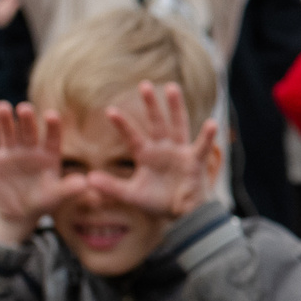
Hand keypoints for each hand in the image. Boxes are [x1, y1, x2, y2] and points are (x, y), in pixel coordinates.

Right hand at [0, 100, 83, 243]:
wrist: (19, 212)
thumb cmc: (43, 200)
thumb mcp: (56, 196)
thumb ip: (68, 188)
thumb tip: (85, 183)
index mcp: (49, 155)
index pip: (53, 139)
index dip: (53, 128)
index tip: (52, 115)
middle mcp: (30, 149)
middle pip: (28, 131)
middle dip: (26, 120)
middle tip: (25, 107)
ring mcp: (10, 153)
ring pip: (7, 134)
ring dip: (4, 121)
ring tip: (1, 107)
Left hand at [87, 82, 218, 219]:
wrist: (182, 215)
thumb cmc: (158, 202)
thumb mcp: (132, 195)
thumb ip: (111, 186)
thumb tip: (87, 178)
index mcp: (146, 155)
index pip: (132, 136)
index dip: (122, 124)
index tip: (110, 110)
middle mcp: (163, 148)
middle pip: (156, 122)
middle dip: (151, 104)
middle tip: (144, 84)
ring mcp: (180, 152)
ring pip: (178, 125)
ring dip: (175, 107)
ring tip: (172, 87)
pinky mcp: (195, 161)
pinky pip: (202, 146)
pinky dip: (207, 136)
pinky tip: (212, 123)